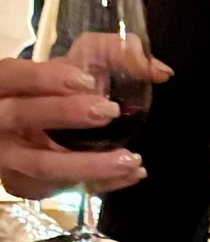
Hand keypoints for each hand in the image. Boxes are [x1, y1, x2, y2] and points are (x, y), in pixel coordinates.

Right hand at [0, 53, 169, 200]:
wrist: (39, 122)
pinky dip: (100, 183)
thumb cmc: (62, 86)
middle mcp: (1, 120)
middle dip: (66, 114)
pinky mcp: (28, 183)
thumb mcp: (82, 60)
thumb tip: (161, 72)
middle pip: (23, 116)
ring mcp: (10, 157)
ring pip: (43, 164)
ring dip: (89, 165)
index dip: (45, 77)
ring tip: (131, 159)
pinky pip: (63, 187)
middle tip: (109, 112)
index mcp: (6, 84)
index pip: (13, 75)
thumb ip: (117, 54)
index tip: (87, 80)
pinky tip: (130, 175)